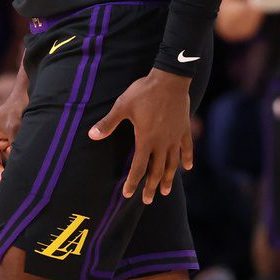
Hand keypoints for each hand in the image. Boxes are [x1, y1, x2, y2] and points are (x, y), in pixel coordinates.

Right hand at [0, 72, 30, 181]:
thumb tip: (20, 164)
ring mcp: (10, 138)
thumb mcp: (14, 129)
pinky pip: (23, 149)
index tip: (7, 184)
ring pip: (16, 155)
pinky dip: (29, 152)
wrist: (28, 92)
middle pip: (4, 161)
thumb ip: (15, 146)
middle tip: (22, 183)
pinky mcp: (20, 135)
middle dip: (13, 169)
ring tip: (32, 166)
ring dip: (23, 159)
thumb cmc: (17, 108)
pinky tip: (37, 157)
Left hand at [89, 68, 192, 204]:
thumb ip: (108, 123)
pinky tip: (188, 168)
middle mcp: (162, 142)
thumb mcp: (123, 106)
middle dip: (151, 187)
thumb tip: (92, 135)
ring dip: (169, 178)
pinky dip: (187, 158)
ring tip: (166, 191)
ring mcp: (174, 137)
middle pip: (157, 170)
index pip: (138, 167)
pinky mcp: (184, 129)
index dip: (133, 182)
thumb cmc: (144, 92)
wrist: (170, 79)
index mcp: (146, 139)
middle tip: (148, 200)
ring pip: (173, 163)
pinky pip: (187, 147)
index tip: (129, 194)